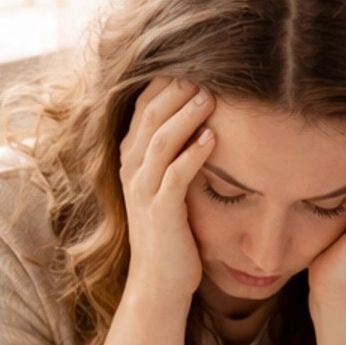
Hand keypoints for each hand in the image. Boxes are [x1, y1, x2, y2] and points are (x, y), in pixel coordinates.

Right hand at [118, 77, 212, 317]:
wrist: (159, 283)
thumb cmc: (171, 234)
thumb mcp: (166, 188)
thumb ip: (173, 155)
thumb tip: (202, 122)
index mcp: (132, 159)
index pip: (142, 107)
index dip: (164, 82)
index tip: (192, 61)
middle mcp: (132, 170)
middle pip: (149, 115)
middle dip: (176, 90)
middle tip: (205, 69)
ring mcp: (143, 191)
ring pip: (160, 140)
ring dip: (186, 115)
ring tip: (210, 96)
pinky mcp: (161, 213)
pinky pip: (175, 175)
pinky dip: (193, 154)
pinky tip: (213, 138)